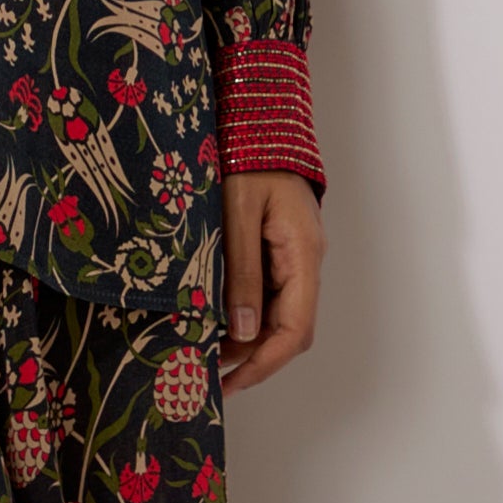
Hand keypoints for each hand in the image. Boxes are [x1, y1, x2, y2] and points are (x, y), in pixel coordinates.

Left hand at [219, 170, 323, 390]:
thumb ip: (241, 271)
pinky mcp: (276, 250)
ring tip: (199, 349)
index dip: (264, 363)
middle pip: (286, 329)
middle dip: (249, 356)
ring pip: (274, 314)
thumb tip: (242, 330)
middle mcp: (304, 262)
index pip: (295, 330)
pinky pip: (263, 293)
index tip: (230, 383)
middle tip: (204, 372)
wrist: (260, 120)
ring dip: (242, 337)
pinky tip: (209, 317)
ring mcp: (292, 257)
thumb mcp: (237, 213)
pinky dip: (239, 312)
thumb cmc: (249, 157)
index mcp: (302, 255)